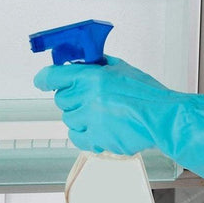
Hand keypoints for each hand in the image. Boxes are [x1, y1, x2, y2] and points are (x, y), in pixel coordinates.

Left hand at [34, 57, 203, 201]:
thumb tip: (85, 62)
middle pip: (61, 99)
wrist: (162, 117)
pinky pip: (77, 138)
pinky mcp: (97, 140)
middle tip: (85, 96)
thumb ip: (100, 65)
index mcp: (92, 77)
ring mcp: (90, 120)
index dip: (45, 78)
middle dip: (70, 96)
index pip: (54, 76)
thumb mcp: (121, 68)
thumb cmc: (147, 92)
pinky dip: (83, 134)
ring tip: (97, 113)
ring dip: (78, 115)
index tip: (41, 79)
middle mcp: (87, 98)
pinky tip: (96, 128)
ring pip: (68, 118)